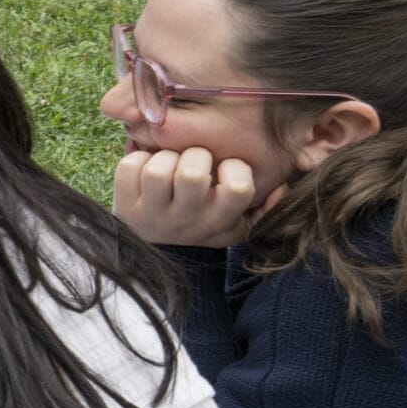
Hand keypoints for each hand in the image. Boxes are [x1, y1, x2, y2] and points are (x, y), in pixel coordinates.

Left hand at [112, 146, 279, 247]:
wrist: (154, 252)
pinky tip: (145, 169)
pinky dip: (136, 158)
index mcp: (220, 220)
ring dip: (165, 156)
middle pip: (193, 174)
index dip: (235, 168)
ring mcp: (154, 215)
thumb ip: (264, 209)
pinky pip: (129, 167)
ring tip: (169, 164)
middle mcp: (187, 220)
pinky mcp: (125, 207)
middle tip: (193, 160)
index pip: (239, 189)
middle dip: (196, 155)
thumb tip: (281, 188)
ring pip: (159, 169)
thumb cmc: (201, 225)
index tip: (226, 168)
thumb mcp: (237, 225)